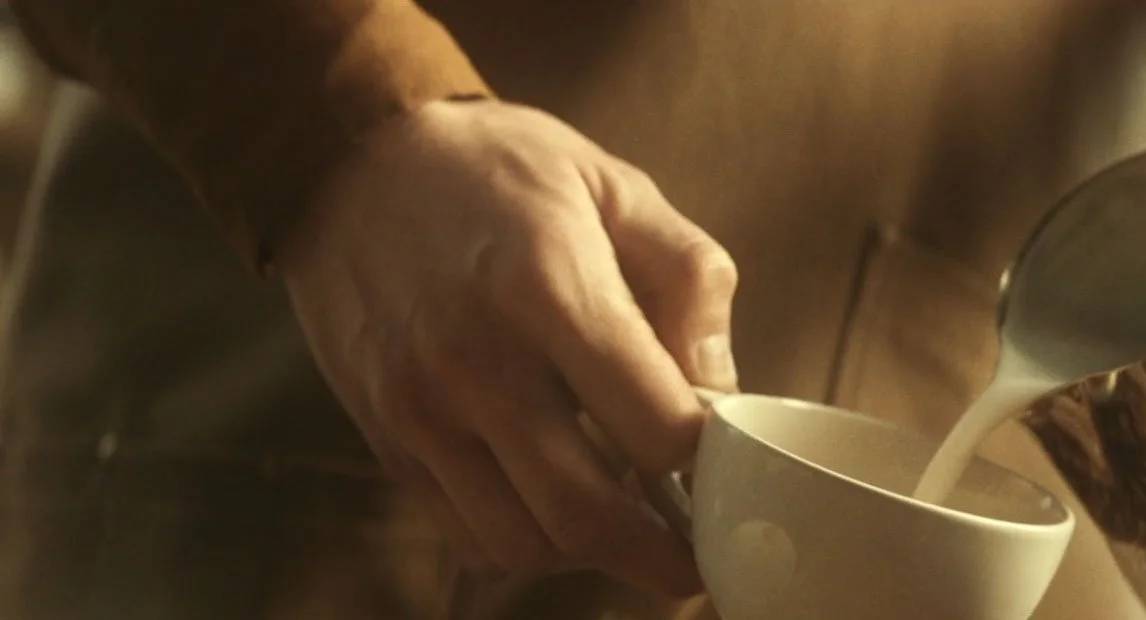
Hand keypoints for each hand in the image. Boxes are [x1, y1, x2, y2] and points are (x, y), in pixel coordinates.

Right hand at [277, 99, 737, 595]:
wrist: (346, 157)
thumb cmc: (496, 168)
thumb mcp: (614, 184)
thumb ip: (690, 280)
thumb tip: (721, 388)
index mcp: (549, 288)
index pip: (654, 427)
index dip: (705, 456)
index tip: (726, 455)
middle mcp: (476, 361)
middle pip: (585, 513)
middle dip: (659, 555)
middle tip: (698, 557)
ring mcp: (421, 408)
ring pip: (522, 542)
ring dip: (589, 555)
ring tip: (629, 528)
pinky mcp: (388, 436)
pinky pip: (465, 533)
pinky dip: (524, 542)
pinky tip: (558, 506)